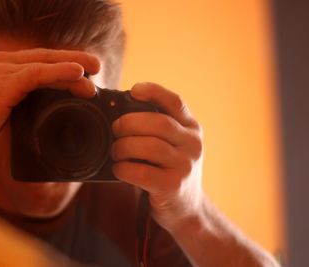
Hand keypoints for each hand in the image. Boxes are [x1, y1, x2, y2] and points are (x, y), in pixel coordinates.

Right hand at [0, 49, 99, 157]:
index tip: (86, 70)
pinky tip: (77, 74)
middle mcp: (4, 62)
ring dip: (73, 67)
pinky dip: (59, 73)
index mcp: (4, 66)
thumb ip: (26, 99)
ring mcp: (3, 70)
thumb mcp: (7, 106)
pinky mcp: (4, 83)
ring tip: (95, 71)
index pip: (41, 59)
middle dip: (75, 60)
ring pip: (46, 62)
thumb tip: (50, 106)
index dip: (65, 62)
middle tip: (97, 66)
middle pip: (47, 56)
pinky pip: (38, 74)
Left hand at [111, 82, 203, 231]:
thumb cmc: (169, 170)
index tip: (133, 90)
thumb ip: (156, 129)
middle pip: (159, 123)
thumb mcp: (173, 145)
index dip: (154, 91)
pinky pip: (143, 172)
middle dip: (129, 123)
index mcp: (192, 128)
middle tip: (115, 129)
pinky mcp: (173, 186)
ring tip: (115, 152)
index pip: (175, 102)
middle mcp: (193, 144)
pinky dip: (124, 168)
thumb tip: (118, 114)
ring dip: (124, 147)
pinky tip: (119, 169)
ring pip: (150, 146)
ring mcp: (185, 166)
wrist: (186, 208)